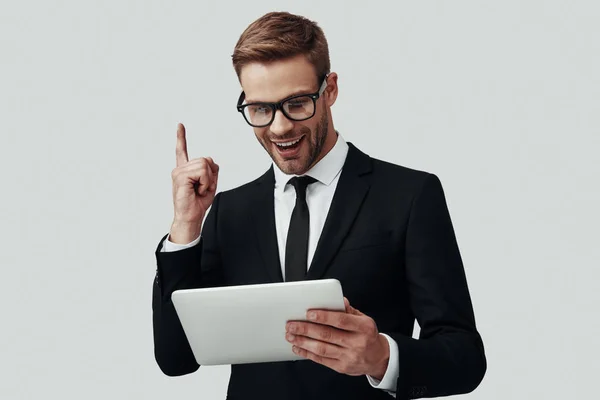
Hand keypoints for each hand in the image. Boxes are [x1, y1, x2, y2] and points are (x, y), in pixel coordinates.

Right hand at [169, 123, 218, 243]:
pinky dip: (205, 182)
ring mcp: (178, 172)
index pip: (182, 151)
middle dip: (211, 175)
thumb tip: (211, 162)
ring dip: (208, 180)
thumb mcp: (209, 184)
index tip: (180, 125)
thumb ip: (211, 171)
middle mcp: (180, 169)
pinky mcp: (180, 177)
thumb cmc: (197, 204)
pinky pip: (201, 172)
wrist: (191, 217)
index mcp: (185, 170)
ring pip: (204, 165)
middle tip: (203, 188)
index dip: (181, 137)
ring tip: (199, 190)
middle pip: (205, 160)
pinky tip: (197, 190)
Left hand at [285, 297, 389, 379]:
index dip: (324, 317)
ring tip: (290, 336)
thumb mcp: (364, 319)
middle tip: (291, 324)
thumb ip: (348, 310)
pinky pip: (321, 360)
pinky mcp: (342, 367)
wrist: (378, 358)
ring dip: (303, 341)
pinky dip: (307, 353)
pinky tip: (298, 348)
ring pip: (322, 348)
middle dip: (306, 329)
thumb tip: (336, 299)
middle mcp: (356, 342)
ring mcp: (349, 356)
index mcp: (363, 327)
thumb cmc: (367, 335)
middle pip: (327, 335)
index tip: (308, 313)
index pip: (341, 321)